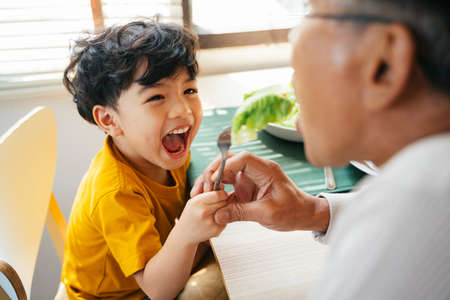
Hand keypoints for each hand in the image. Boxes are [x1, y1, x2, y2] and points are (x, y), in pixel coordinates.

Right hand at [177, 191, 227, 244]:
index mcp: (197, 202)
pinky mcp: (216, 231)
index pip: (218, 194)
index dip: (222, 193)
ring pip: (225, 211)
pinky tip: (212, 221)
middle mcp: (204, 213)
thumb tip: (223, 186)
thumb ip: (208, 193)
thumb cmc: (190, 215)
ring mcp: (211, 223)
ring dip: (223, 210)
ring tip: (212, 213)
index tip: (221, 194)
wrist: (185, 234)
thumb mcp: (194, 200)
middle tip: (217, 204)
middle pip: (223, 202)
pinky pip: (225, 220)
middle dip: (223, 201)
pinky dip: (221, 219)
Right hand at [192, 151, 329, 231]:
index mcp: (266, 169)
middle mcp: (256, 170)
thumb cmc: (293, 211)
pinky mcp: (246, 187)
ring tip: (200, 192)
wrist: (304, 215)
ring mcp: (250, 177)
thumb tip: (218, 215)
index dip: (225, 166)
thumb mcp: (267, 213)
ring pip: (226, 171)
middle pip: (230, 161)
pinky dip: (217, 190)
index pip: (243, 158)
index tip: (214, 179)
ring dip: (212, 180)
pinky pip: (228, 184)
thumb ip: (241, 213)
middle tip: (203, 186)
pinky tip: (208, 198)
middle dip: (214, 171)